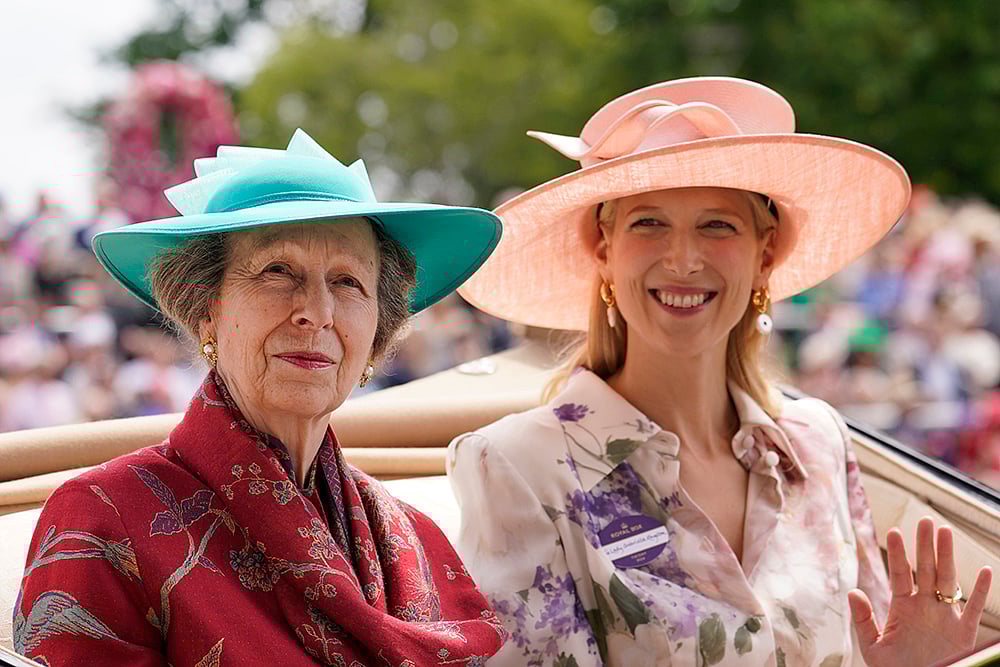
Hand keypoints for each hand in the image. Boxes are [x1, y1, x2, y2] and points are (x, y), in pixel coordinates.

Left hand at [848, 516, 992, 666]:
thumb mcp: (873, 647)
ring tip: (945, 532)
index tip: (894, 531)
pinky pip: (974, 608)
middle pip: (925, 569)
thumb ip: (863, 620)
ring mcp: (944, 616)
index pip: (900, 574)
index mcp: (902, 607)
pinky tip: (984, 571)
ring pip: (948, 580)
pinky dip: (980, 591)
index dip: (897, 554)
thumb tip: (853, 592)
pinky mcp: (963, 632)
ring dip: (947, 557)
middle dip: (925, 546)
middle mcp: (924, 606)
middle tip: (925, 520)